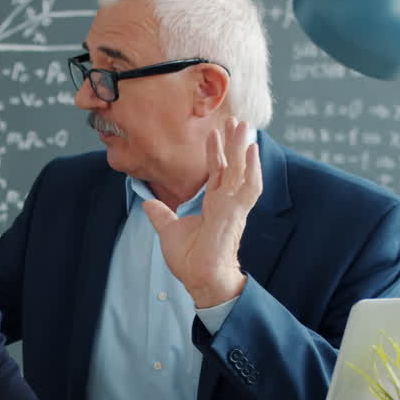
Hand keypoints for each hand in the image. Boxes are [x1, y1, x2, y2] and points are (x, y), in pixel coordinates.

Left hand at [142, 118, 261, 307]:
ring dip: (243, 148)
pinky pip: (248, 188)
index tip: (214, 132)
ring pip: (241, 171)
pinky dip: (251, 169)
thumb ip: (161, 215)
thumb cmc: (190, 261)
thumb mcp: (169, 231)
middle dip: (234, 142)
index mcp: (213, 204)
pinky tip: (252, 151)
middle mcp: (226, 202)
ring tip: (245, 127)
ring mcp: (233, 207)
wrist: (199, 279)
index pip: (217, 171)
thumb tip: (147, 203)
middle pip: (232, 165)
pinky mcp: (236, 214)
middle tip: (237, 120)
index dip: (216, 151)